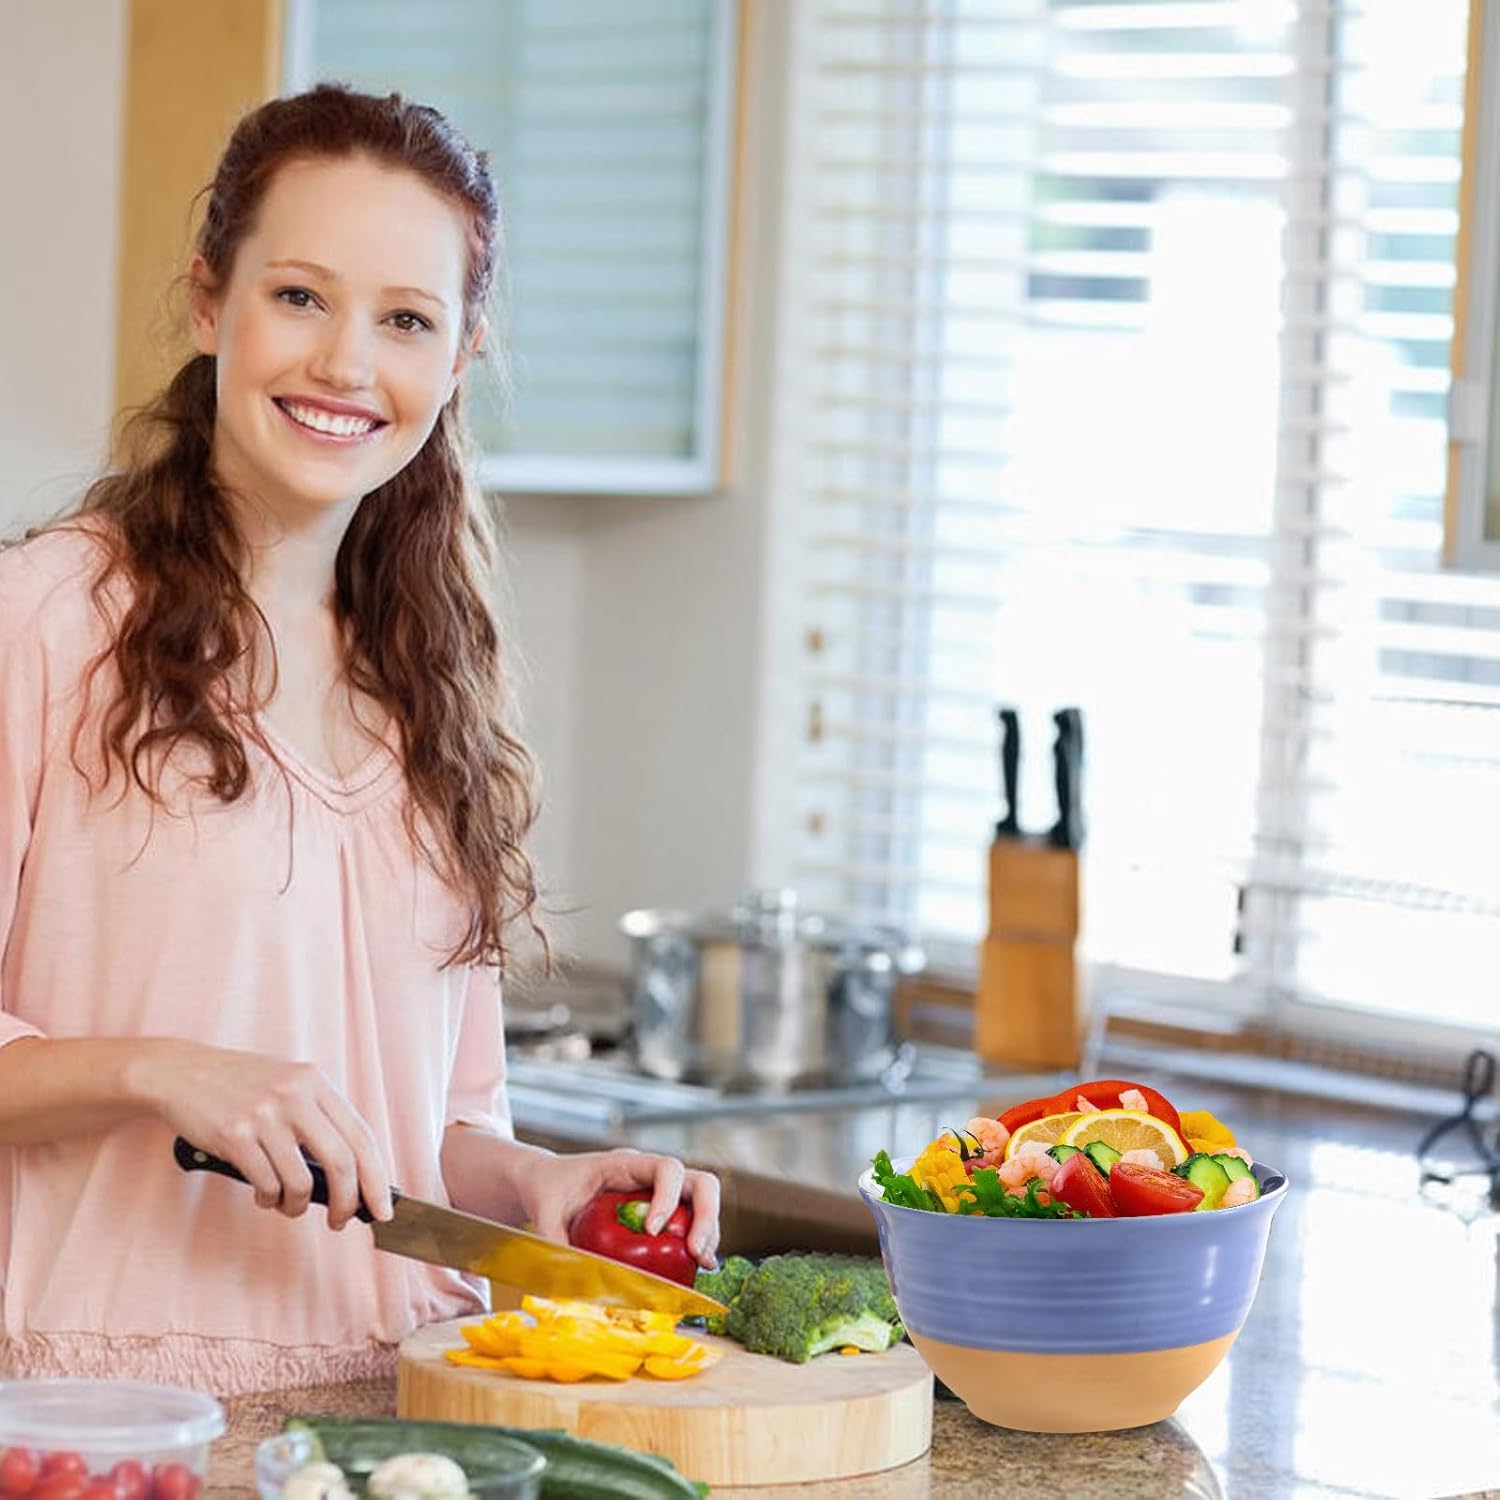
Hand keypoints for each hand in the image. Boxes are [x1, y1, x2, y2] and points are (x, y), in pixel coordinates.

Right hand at [141, 1039, 391, 1228]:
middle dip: (347, 1202)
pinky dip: (268, 1198)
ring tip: (289, 1206)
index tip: (382, 1206)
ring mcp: (265, 1115)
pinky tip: (264, 1194)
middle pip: (341, 1162)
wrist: (181, 1071)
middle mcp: (295, 1095)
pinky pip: (265, 1183)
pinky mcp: (234, 1135)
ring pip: (300, 1181)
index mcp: (315, 1082)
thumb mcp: (288, 1083)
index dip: (376, 1177)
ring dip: (297, 1206)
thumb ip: (318, 1116)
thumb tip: (351, 1172)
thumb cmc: (239, 1084)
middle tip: (341, 1221)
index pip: (361, 1136)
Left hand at [518, 1147, 720, 1267]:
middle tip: (697, 1253)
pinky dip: (699, 1243)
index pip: (665, 1168)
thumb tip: (569, 1279)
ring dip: (709, 1233)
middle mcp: (650, 1176)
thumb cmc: (549, 1189)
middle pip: (699, 1183)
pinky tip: (696, 1268)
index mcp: (626, 1164)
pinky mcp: (660, 1214)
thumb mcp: (546, 1211)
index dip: (668, 1197)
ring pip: (702, 1203)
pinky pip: (691, 1223)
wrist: (547, 1184)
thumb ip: (554, 1240)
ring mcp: (659, 1194)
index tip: (652, 1230)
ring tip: (703, 1264)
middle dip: (705, 1217)